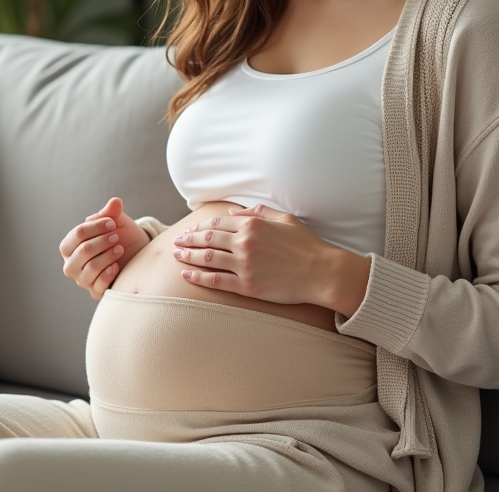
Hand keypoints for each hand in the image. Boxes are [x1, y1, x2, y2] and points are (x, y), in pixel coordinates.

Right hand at [58, 197, 151, 299]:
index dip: (96, 226)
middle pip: (83, 251)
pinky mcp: (95, 291)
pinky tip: (117, 265)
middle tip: (116, 237)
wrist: (135, 255)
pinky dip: (108, 273)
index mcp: (70, 246)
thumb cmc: (120, 237)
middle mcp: (71, 264)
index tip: (112, 222)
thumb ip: (112, 212)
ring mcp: (82, 280)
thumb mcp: (117, 223)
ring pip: (91, 268)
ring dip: (108, 256)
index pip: (77, 234)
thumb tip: (115, 201)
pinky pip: (98, 285)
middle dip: (102, 241)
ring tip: (120, 249)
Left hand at [171, 203, 334, 305]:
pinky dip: (197, 277)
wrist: (321, 272)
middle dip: (188, 239)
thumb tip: (231, 213)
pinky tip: (186, 274)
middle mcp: (244, 242)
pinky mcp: (247, 286)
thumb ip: (257, 212)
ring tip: (176, 255)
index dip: (200, 226)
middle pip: (207, 239)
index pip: (217, 223)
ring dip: (188, 255)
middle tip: (177, 241)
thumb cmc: (306, 245)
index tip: (190, 229)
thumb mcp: (284, 219)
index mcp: (252, 224)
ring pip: (207, 258)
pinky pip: (215, 280)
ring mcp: (244, 265)